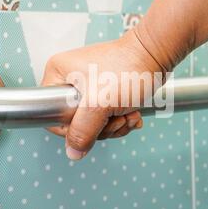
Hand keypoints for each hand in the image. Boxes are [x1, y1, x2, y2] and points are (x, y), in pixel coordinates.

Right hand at [42, 29, 164, 159]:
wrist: (156, 56)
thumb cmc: (129, 67)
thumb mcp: (99, 104)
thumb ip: (82, 131)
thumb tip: (74, 152)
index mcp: (58, 74)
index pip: (51, 113)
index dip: (71, 126)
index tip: (90, 121)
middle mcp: (70, 80)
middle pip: (75, 122)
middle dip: (100, 126)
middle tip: (114, 115)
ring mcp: (89, 87)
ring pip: (93, 123)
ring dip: (114, 124)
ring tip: (127, 112)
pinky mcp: (105, 93)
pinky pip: (106, 118)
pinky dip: (121, 120)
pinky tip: (132, 112)